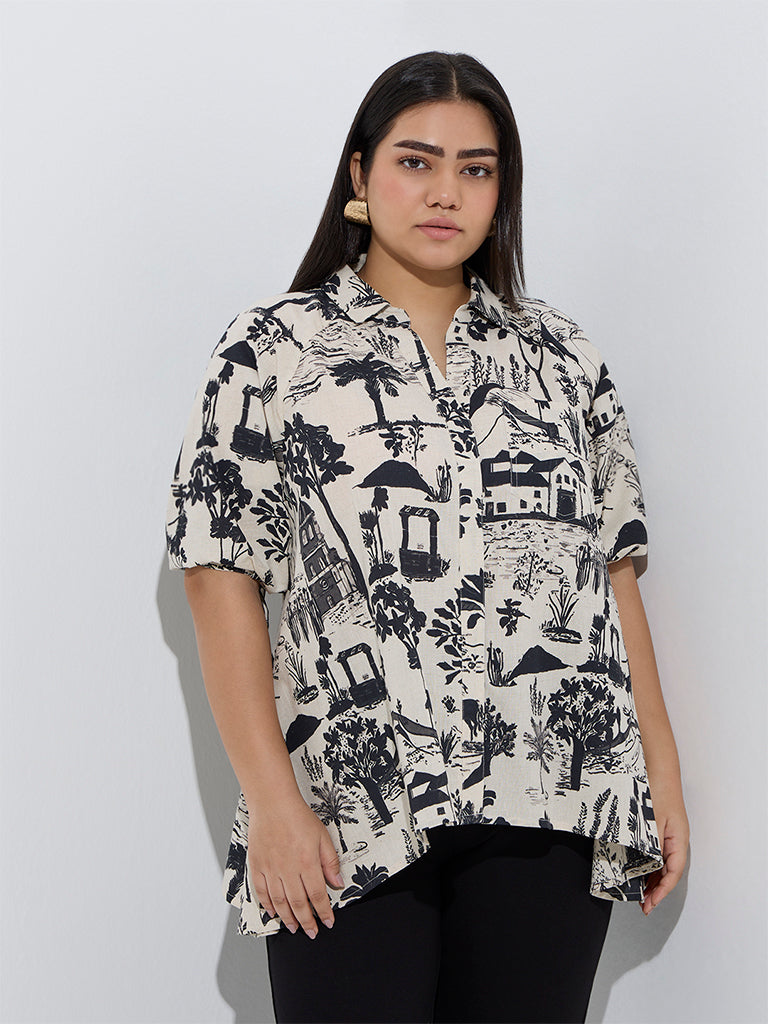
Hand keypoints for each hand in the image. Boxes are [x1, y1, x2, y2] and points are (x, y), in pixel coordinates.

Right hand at [246, 790, 345, 936]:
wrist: (273, 803)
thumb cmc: (298, 817)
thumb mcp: (323, 836)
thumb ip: (330, 862)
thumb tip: (337, 882)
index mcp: (307, 862)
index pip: (317, 895)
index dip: (323, 912)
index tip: (328, 921)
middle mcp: (288, 869)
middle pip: (298, 903)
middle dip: (307, 921)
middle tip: (311, 932)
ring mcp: (271, 869)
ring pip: (280, 902)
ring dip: (288, 918)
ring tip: (293, 928)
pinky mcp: (257, 865)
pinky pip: (261, 891)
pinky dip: (267, 904)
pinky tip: (273, 911)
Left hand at [640, 772, 689, 915]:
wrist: (658, 767)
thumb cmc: (658, 790)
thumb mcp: (652, 821)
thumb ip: (650, 844)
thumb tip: (647, 866)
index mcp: (678, 840)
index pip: (673, 873)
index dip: (662, 891)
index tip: (651, 903)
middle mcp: (675, 840)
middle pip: (668, 872)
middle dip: (656, 890)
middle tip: (643, 904)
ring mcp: (668, 835)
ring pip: (662, 864)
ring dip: (652, 879)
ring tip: (639, 893)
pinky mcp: (659, 829)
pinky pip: (655, 853)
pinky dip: (648, 865)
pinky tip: (637, 870)